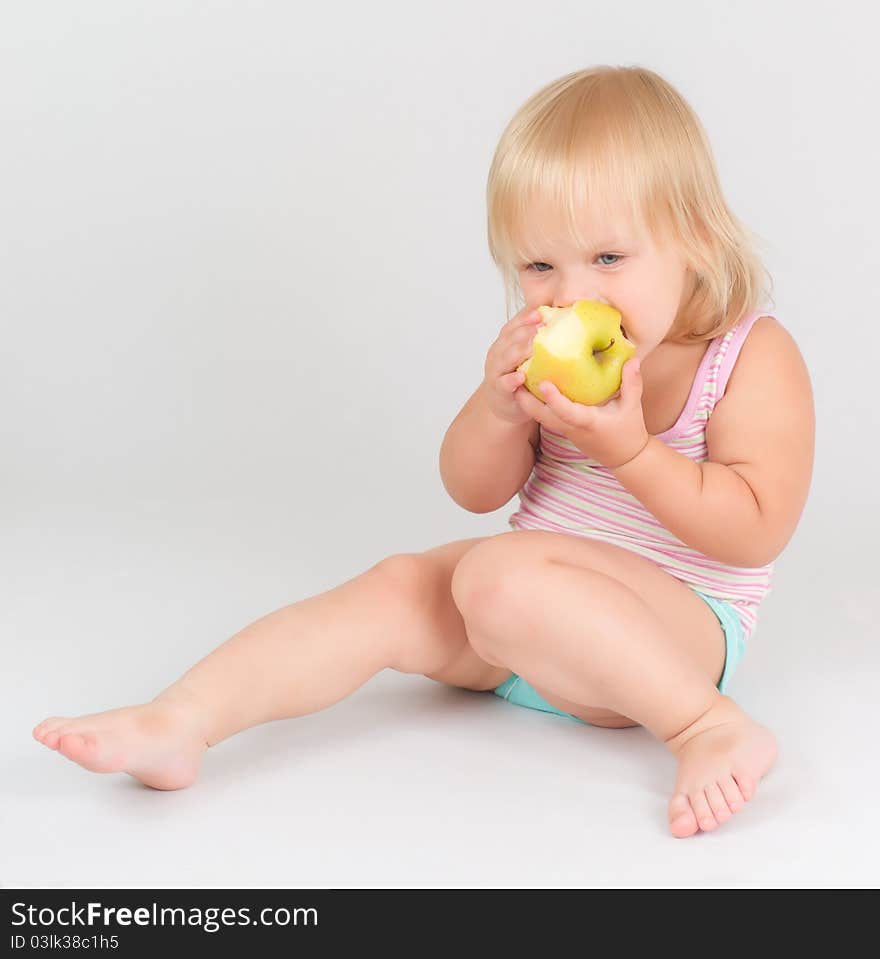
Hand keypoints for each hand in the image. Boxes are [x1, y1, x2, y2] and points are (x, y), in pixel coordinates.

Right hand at [480, 306, 545, 425]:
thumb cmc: (519, 374)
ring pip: (506, 358)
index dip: (527, 318)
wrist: (504, 402)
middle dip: (526, 332)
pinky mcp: (498, 389)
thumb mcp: (525, 354)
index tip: (542, 313)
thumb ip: (536, 339)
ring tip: (533, 346)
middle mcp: (498, 353)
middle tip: (543, 327)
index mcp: (505, 341)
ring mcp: (496, 371)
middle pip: (511, 338)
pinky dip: (511, 380)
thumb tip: (562, 319)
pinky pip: (504, 383)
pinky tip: (521, 377)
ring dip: (520, 351)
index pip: (514, 325)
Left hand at [513, 357, 650, 468]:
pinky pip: (545, 416)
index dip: (554, 399)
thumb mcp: (633, 407)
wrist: (624, 457)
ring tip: (517, 379)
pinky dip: (535, 404)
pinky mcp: (564, 429)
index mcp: (587, 422)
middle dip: (526, 400)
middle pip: (542, 416)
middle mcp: (571, 427)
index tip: (543, 383)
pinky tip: (531, 386)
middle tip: (514, 378)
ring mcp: (565, 430)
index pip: (567, 412)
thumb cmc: (629, 432)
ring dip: (527, 401)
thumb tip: (631, 360)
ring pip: (540, 417)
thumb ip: (632, 384)